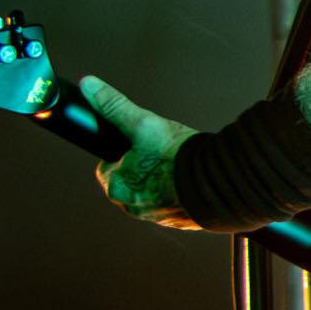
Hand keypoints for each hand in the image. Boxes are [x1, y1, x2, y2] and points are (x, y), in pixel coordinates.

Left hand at [76, 76, 199, 230]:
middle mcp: (134, 208)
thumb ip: (114, 106)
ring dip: (160, 185)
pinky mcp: (182, 223)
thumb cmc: (179, 156)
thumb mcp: (143, 123)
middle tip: (160, 155)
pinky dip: (179, 196)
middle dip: (141, 171)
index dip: (121, 154)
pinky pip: (174, 207)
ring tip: (178, 167)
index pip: (108, 169)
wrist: (220, 179)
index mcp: (117, 187)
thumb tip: (90, 86)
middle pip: (130, 184)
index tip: (136, 148)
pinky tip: (190, 181)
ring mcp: (158, 218)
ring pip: (151, 197)